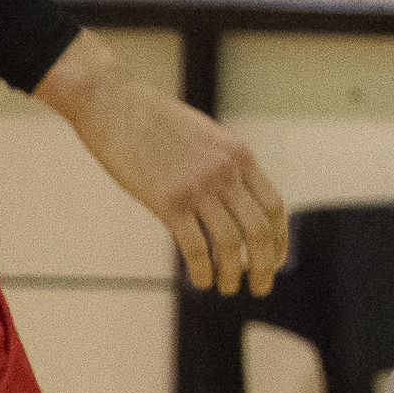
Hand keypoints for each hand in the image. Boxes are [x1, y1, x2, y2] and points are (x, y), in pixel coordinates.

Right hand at [35, 31, 288, 296]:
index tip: (275, 260)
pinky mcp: (167, 200)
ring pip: (230, 243)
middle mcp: (226, 173)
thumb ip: (225, 166)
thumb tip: (234, 199)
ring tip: (228, 288)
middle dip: (265, 264)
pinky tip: (201, 282)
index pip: (274, 207)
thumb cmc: (157, 122)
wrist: (114, 104)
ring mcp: (197, 187)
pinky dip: (202, 270)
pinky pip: (195, 246)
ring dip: (233, 273)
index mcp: (240, 157)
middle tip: (260, 287)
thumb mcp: (206, 138)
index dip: (279, 240)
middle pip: (259, 230)